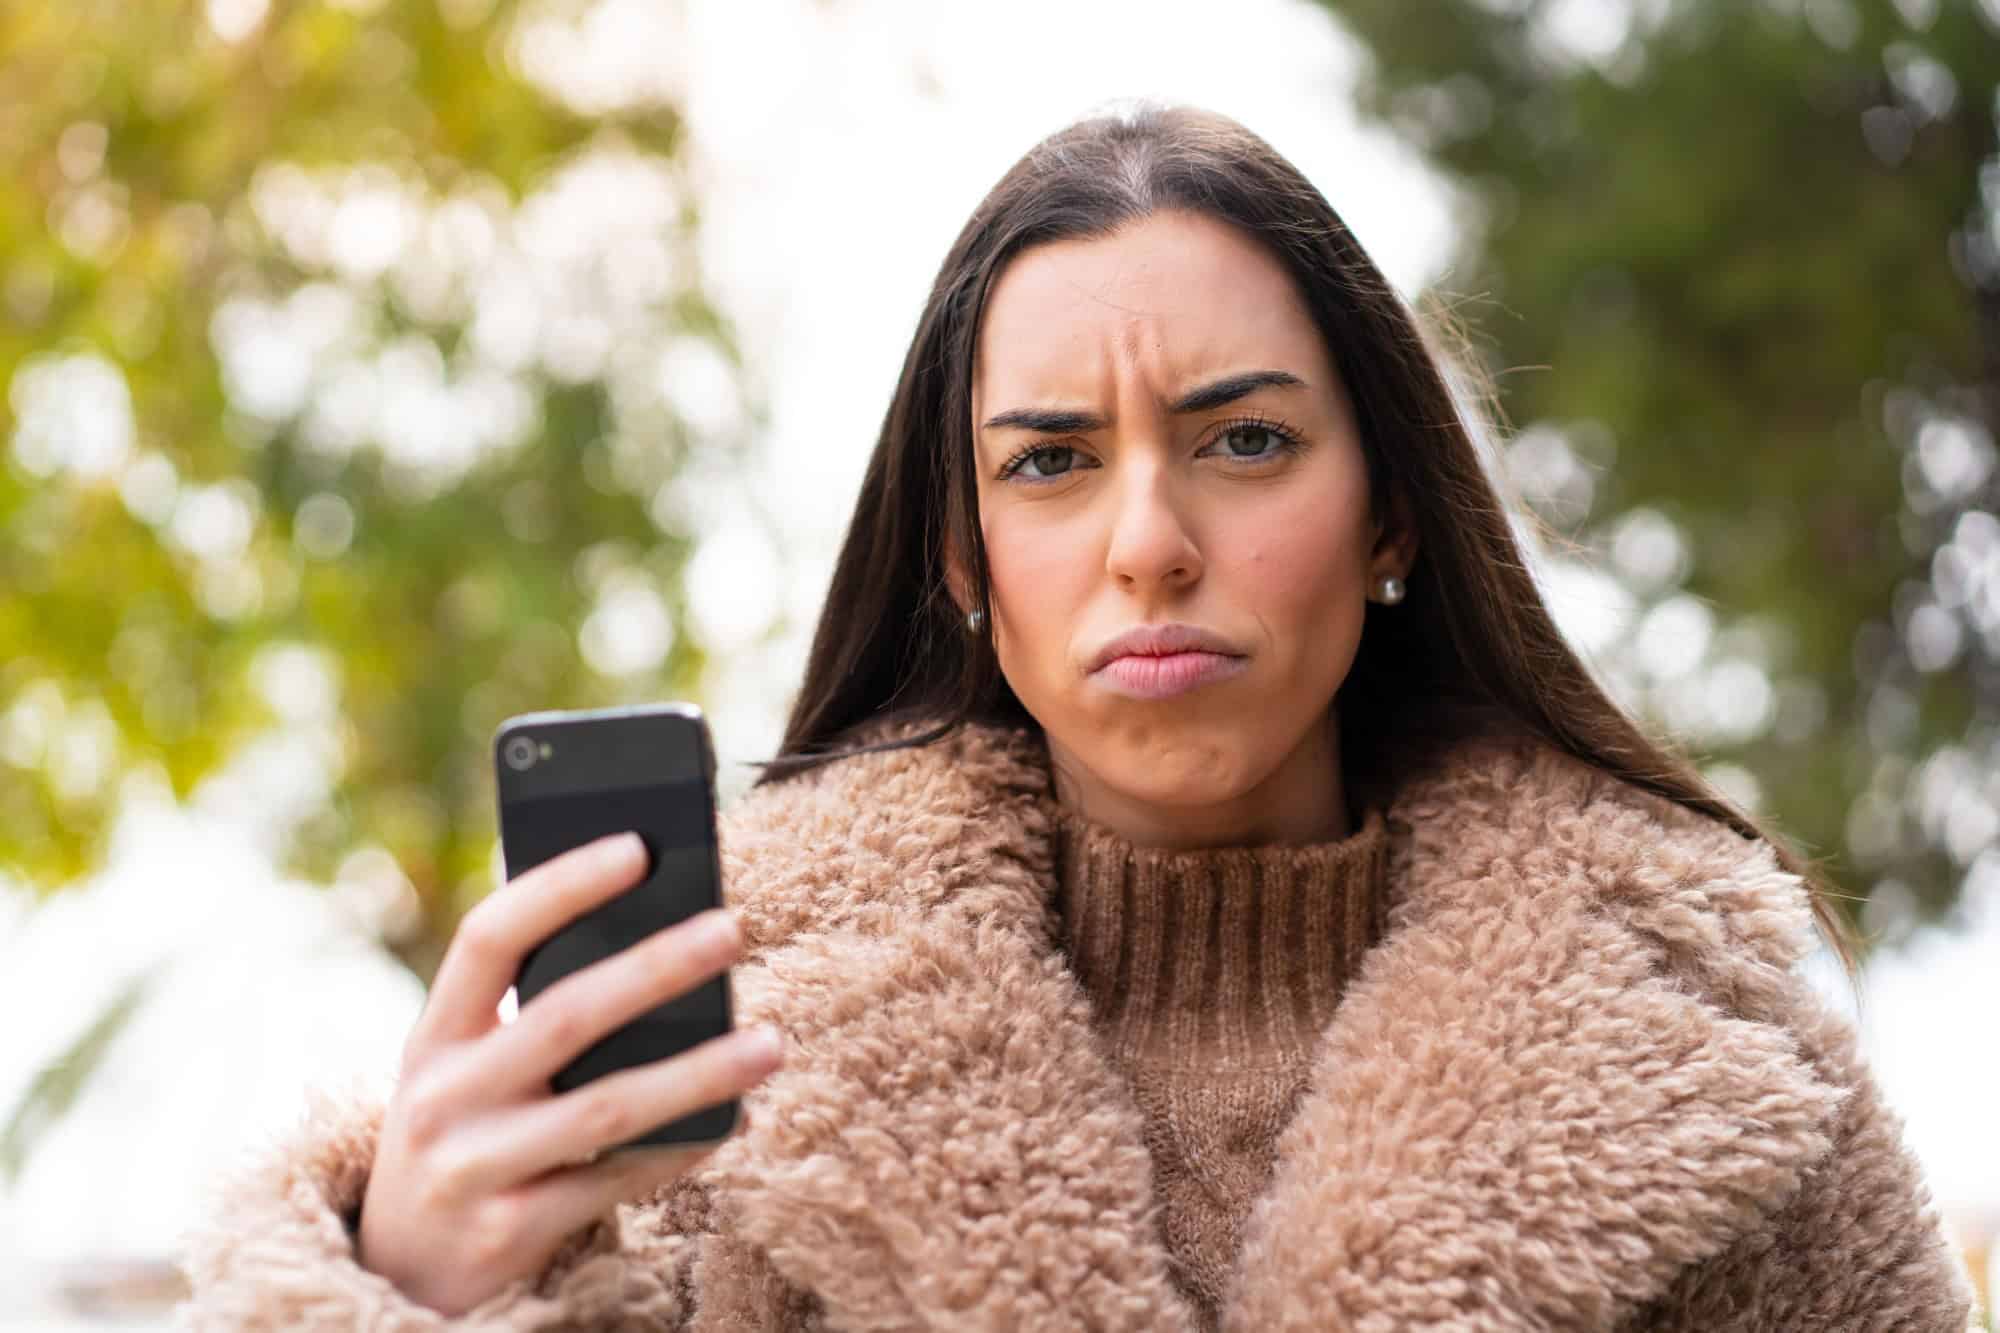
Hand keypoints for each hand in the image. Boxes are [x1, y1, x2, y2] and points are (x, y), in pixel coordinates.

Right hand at [354, 831, 782, 1315]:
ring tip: (770, 1042)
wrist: (400, 1267)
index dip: (561, 886)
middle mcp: (443, 1096)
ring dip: (699, 1071)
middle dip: (654, 967)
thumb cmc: (465, 1131)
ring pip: (607, 1107)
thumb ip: (530, 1011)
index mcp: (432, 1036)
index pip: (489, 938)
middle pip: (563, 1016)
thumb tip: (659, 933)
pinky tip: (737, 1117)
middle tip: (731, 927)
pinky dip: (683, 1145)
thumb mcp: (464, 1067)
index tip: (636, 846)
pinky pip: (619, 1180)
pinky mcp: (509, 1233)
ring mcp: (472, 1168)